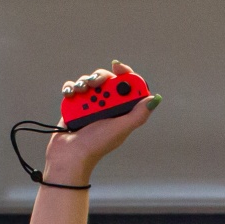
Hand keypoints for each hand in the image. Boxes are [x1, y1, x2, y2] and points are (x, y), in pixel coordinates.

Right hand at [42, 60, 159, 184]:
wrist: (69, 155)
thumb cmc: (96, 145)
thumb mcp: (120, 129)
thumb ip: (138, 115)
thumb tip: (155, 98)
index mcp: (122, 111)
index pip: (128, 86)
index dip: (125, 74)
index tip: (117, 68)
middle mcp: (107, 106)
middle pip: (108, 80)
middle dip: (100, 77)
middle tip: (95, 83)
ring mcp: (90, 105)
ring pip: (90, 82)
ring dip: (84, 82)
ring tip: (80, 91)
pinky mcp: (75, 106)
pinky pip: (74, 88)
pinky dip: (71, 88)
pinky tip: (71, 93)